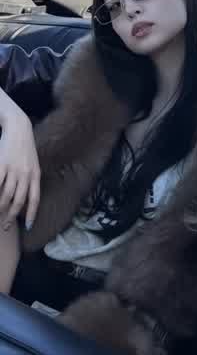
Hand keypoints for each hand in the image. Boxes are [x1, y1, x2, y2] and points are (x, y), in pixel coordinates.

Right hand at [0, 109, 39, 230]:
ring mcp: (14, 169)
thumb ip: (31, 179)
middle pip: (19, 200)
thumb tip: (27, 198)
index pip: (35, 199)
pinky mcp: (2, 163)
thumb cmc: (24, 148)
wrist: (19, 128)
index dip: (31, 214)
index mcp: (36, 175)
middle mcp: (26, 174)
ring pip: (6, 194)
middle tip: (7, 226)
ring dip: (1, 206)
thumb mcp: (34, 164)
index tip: (27, 226)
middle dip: (13, 215)